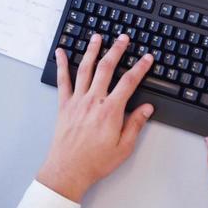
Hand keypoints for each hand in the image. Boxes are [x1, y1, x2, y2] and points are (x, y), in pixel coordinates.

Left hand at [37, 33, 154, 201]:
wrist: (68, 170)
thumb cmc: (95, 161)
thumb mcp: (123, 147)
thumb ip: (135, 124)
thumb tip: (147, 108)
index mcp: (110, 111)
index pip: (129, 82)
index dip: (140, 68)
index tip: (147, 58)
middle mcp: (93, 101)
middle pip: (106, 68)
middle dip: (116, 50)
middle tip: (123, 38)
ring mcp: (77, 101)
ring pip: (85, 69)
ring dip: (92, 50)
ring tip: (97, 37)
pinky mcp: (64, 105)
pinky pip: (63, 80)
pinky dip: (61, 64)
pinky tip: (60, 52)